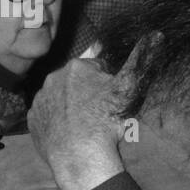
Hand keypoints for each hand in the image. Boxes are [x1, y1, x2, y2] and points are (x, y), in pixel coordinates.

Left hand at [27, 35, 152, 189]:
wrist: (81, 155)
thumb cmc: (107, 120)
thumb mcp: (129, 87)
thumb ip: (141, 59)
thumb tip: (156, 34)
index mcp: (77, 67)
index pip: (97, 69)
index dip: (108, 84)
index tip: (113, 100)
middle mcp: (53, 78)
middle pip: (76, 82)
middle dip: (88, 93)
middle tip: (101, 114)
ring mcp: (41, 99)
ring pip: (61, 98)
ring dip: (71, 106)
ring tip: (85, 125)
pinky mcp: (33, 119)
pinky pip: (48, 115)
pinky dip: (58, 121)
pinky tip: (70, 133)